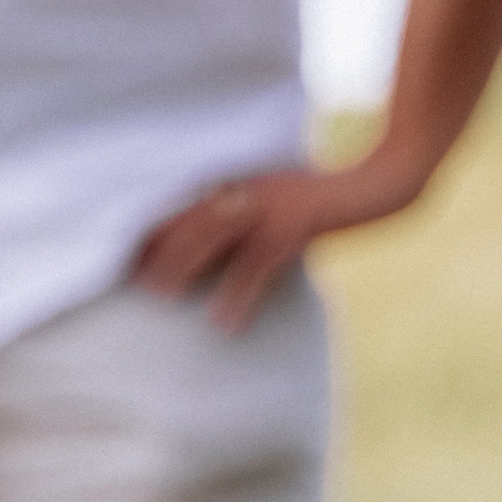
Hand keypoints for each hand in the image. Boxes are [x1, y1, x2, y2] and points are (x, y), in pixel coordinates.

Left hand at [130, 146, 429, 334]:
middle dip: (157, 251)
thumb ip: (242, 219)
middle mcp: (250, 187)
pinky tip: (222, 321)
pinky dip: (238, 293)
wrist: (381, 181)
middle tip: (127, 283)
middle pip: (190, 220)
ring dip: (182, 267)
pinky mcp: (298, 224)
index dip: (152, 231)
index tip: (120, 259)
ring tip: (157, 297)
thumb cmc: (324, 198)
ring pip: (215, 235)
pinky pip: (260, 263)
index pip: (186, 204)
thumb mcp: (277, 201)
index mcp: (242, 180)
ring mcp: (273, 203)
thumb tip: (201, 260)